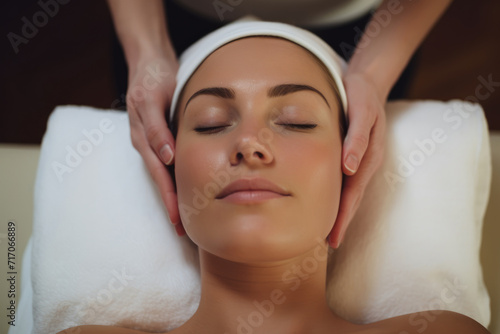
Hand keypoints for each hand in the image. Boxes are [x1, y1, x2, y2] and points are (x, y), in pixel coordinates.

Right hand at [126, 56, 184, 235]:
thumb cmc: (154, 78)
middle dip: (171, 205)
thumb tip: (166, 156)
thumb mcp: (153, 100)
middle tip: (183, 231)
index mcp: (144, 138)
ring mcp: (150, 141)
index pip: (160, 175)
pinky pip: (165, 162)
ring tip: (183, 217)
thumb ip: (158, 129)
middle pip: (161, 180)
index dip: (169, 197)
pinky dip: (173, 178)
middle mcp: (146, 143)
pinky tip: (182, 189)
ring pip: (162, 174)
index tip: (177, 219)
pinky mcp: (157, 136)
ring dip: (172, 195)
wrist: (149, 62)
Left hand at [328, 72, 386, 247]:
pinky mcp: (358, 156)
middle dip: (342, 221)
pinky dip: (343, 197)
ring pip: (352, 192)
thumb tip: (350, 167)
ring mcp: (363, 160)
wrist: (367, 83)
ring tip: (329, 235)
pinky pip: (350, 181)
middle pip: (353, 197)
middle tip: (328, 244)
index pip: (353, 192)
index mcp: (367, 155)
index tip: (332, 237)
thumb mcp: (361, 111)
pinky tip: (333, 207)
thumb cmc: (360, 95)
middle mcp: (366, 161)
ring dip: (342, 213)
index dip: (343, 215)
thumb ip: (356, 139)